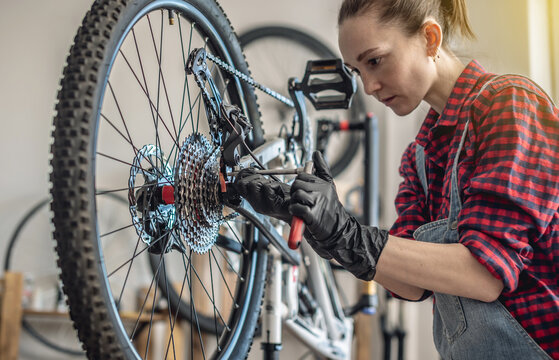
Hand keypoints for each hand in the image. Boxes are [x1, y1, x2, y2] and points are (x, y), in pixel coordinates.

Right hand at [232, 168, 291, 222]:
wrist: (297, 209)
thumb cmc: (283, 197)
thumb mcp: (266, 189)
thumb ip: (256, 183)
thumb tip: (247, 171)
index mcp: (252, 200)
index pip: (237, 185)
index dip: (242, 175)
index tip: (251, 172)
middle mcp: (254, 204)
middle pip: (242, 184)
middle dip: (253, 177)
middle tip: (264, 181)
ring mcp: (262, 206)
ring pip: (253, 185)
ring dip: (264, 181)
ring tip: (272, 186)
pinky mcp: (271, 206)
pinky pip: (268, 188)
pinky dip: (275, 185)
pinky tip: (279, 191)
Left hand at [289, 151, 388, 279]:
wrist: (339, 231)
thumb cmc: (331, 210)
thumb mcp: (329, 187)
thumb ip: (322, 169)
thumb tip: (316, 153)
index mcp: (324, 183)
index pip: (303, 175)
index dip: (299, 183)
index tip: (303, 191)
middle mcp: (322, 191)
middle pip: (297, 184)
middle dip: (294, 192)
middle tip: (299, 200)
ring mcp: (318, 202)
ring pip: (296, 194)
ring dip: (294, 202)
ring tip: (300, 207)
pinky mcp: (312, 215)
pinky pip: (296, 207)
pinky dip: (294, 210)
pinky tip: (299, 214)